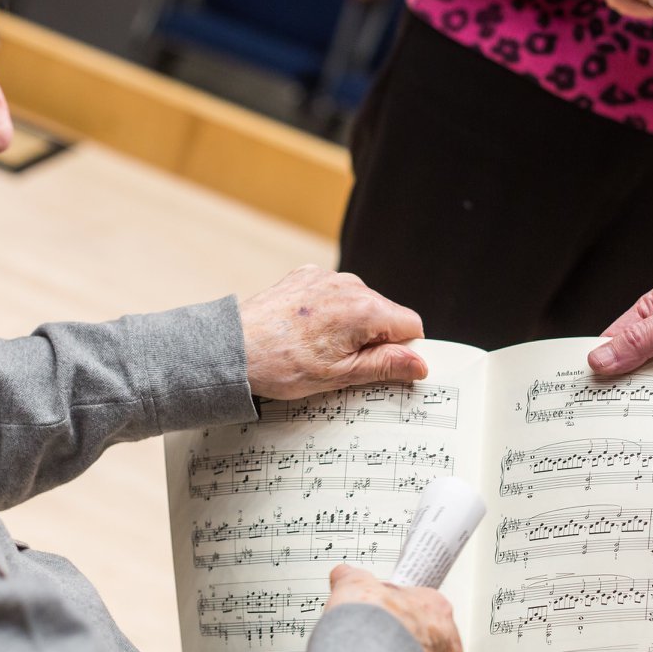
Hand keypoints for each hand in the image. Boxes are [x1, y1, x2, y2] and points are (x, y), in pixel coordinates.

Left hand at [240, 266, 428, 399]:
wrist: (233, 348)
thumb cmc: (282, 365)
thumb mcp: (341, 375)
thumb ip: (385, 366)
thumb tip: (419, 364)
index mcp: (364, 309)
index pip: (411, 326)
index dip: (401, 351)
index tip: (381, 368)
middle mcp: (350, 285)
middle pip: (386, 314)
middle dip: (374, 340)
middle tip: (342, 365)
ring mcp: (326, 277)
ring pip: (360, 304)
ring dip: (351, 327)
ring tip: (319, 349)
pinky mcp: (307, 276)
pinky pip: (335, 294)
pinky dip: (329, 313)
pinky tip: (307, 333)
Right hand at [325, 565, 461, 651]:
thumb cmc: (368, 631)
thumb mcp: (353, 587)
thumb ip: (352, 578)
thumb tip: (345, 575)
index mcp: (436, 611)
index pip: (421, 604)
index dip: (395, 608)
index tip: (380, 614)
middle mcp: (446, 646)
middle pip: (425, 641)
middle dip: (401, 643)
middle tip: (374, 644)